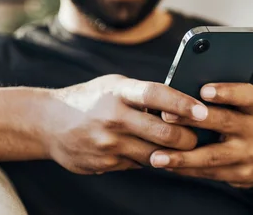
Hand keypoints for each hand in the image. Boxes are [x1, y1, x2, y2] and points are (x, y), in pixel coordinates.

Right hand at [42, 75, 209, 174]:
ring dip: (174, 153)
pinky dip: (151, 159)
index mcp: (119, 92)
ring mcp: (109, 143)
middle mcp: (114, 117)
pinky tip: (153, 153)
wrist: (49, 123)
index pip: (156, 95)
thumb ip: (144, 94)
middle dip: (188, 138)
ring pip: (156, 155)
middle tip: (198, 136)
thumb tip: (183, 104)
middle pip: (164, 133)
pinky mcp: (105, 163)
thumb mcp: (114, 86)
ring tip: (183, 147)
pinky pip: (139, 165)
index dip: (182, 104)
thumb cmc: (92, 99)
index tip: (204, 111)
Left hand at [151, 83, 252, 187]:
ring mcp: (249, 155)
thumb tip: (180, 90)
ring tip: (156, 156)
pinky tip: (165, 165)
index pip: (246, 96)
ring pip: (213, 155)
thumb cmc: (244, 122)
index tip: (204, 91)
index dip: (226, 92)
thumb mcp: (242, 108)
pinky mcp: (240, 174)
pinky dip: (185, 169)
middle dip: (194, 120)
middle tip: (166, 117)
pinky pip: (208, 172)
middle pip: (225, 122)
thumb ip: (220, 100)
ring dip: (182, 157)